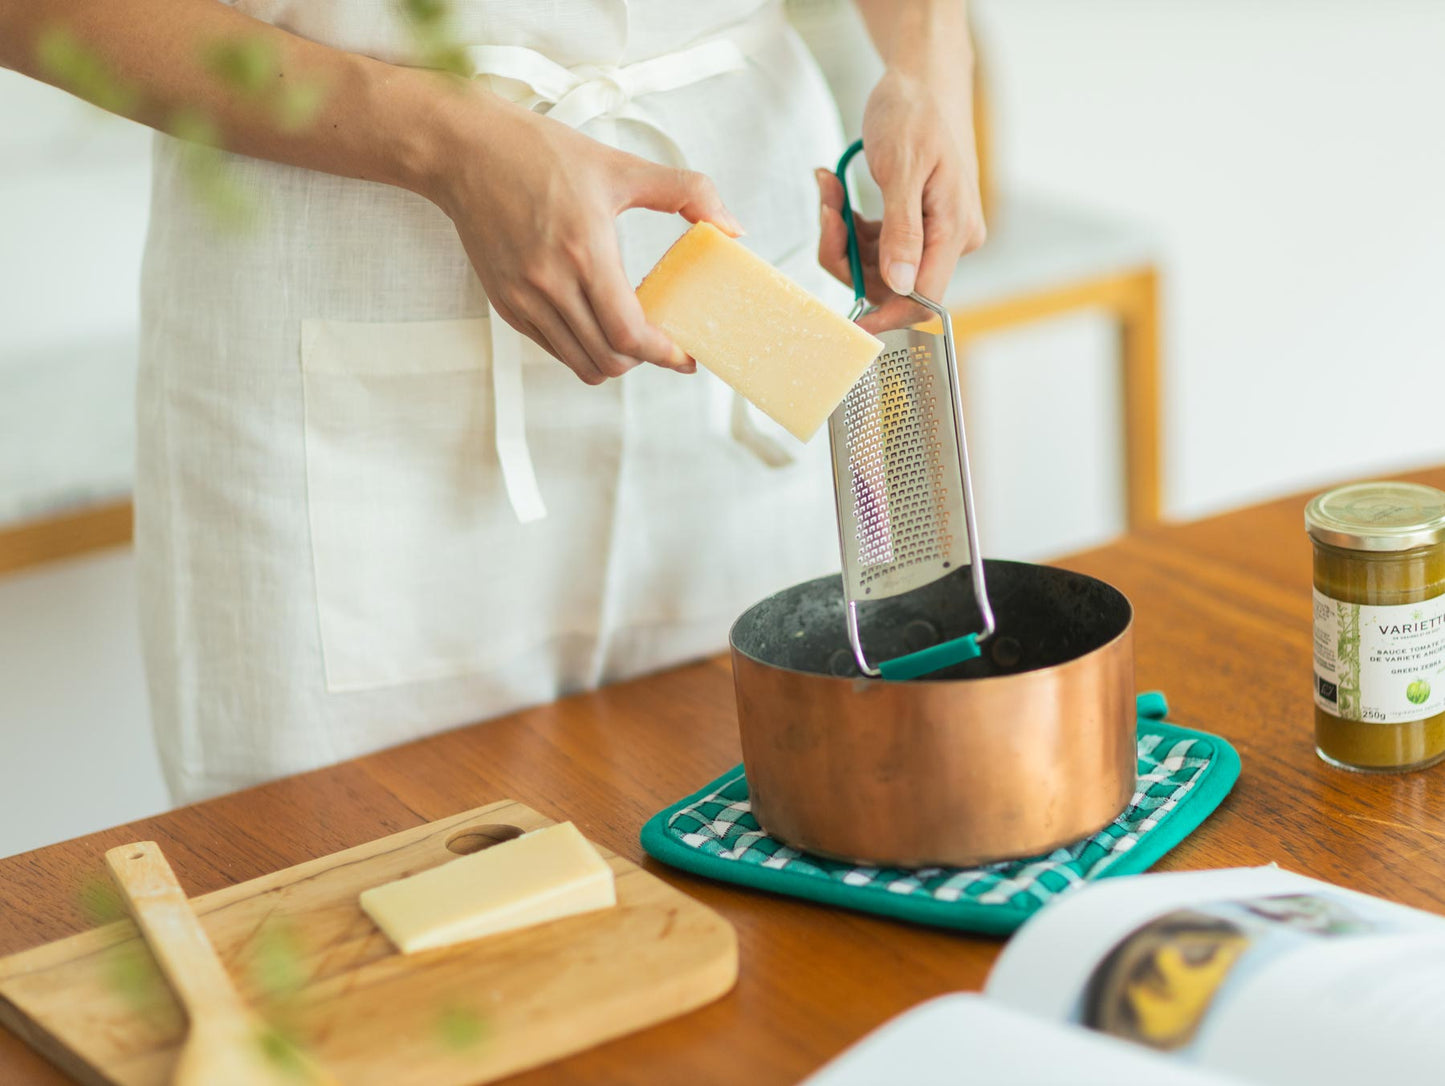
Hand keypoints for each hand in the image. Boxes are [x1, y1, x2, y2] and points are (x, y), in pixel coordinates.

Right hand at [427, 91, 743, 383]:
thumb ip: (686, 192)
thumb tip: (731, 227)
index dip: (664, 354)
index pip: (629, 333)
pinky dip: (580, 347)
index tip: (686, 356)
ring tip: (629, 336)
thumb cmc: (542, 154)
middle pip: (608, 359)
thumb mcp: (622, 167)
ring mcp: (523, 299)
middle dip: (643, 360)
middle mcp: (550, 284)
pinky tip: (594, 321)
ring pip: (579, 363)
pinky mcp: (505, 304)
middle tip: (663, 344)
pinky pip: (552, 348)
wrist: (467, 152)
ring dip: (612, 359)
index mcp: (584, 251)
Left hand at [816, 68, 984, 333]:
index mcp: (955, 231)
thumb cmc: (915, 112)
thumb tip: (903, 284)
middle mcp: (948, 239)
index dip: (886, 315)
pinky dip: (848, 222)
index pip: (923, 297)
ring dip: (843, 234)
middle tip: (826, 209)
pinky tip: (836, 188)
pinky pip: (873, 243)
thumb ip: (902, 229)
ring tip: (830, 188)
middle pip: (889, 283)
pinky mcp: (914, 225)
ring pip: (875, 264)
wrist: (921, 78)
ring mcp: (932, 233)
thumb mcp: (902, 167)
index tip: (850, 327)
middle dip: (847, 253)